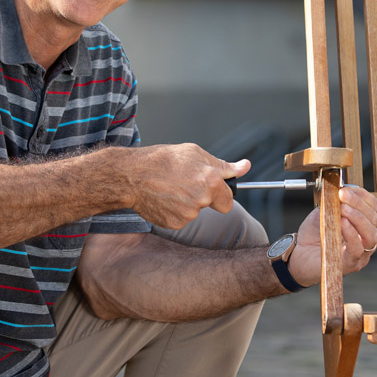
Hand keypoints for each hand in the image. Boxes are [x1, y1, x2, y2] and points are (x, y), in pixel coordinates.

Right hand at [127, 144, 250, 229]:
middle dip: (205, 198)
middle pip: (213, 206)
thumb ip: (223, 165)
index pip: (229, 199)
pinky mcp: (175, 224)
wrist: (131, 175)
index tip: (213, 189)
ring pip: (195, 212)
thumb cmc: (163, 160)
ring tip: (170, 188)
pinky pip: (181, 219)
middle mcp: (202, 199)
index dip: (221, 193)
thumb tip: (245, 167)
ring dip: (187, 203)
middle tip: (186, 185)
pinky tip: (163, 198)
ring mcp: (188, 214)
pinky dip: (174, 211)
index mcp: (212, 180)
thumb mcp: (194, 153)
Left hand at [287, 184, 376, 286]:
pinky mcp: (351, 264)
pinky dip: (351, 234)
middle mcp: (366, 238)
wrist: (299, 255)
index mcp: (362, 224)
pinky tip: (342, 223)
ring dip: (357, 218)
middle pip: (372, 218)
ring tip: (343, 208)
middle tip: (342, 195)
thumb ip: (334, 202)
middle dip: (358, 204)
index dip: (361, 195)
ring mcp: (361, 253)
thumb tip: (341, 189)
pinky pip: (357, 249)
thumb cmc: (314, 235)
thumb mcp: (324, 212)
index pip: (372, 207)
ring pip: (370, 234)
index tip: (345, 188)